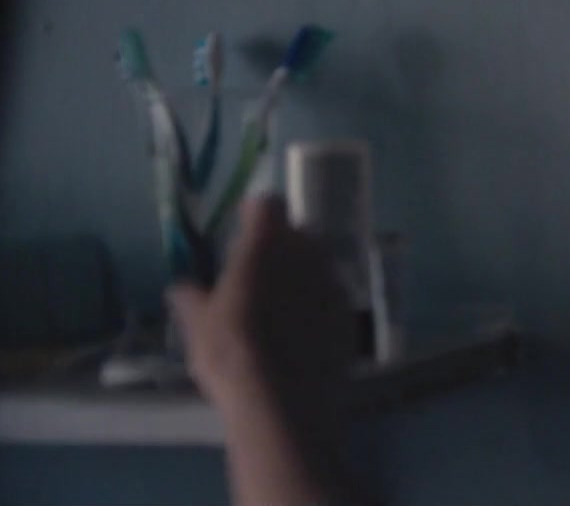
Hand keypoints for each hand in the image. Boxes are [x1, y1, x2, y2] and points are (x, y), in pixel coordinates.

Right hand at [167, 196, 353, 418]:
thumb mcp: (198, 327)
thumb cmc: (231, 355)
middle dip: (279, 245)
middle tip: (257, 271)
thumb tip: (181, 287)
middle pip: (297, 233)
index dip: (255, 213)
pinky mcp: (348, 314)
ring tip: (277, 303)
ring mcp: (333, 284)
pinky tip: (300, 330)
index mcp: (266, 247)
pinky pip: (331, 296)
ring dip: (300, 273)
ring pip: (318, 264)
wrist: (283, 403)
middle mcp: (307, 255)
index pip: (267, 206)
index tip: (244, 225)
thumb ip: (191, 299)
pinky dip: (316, 302)